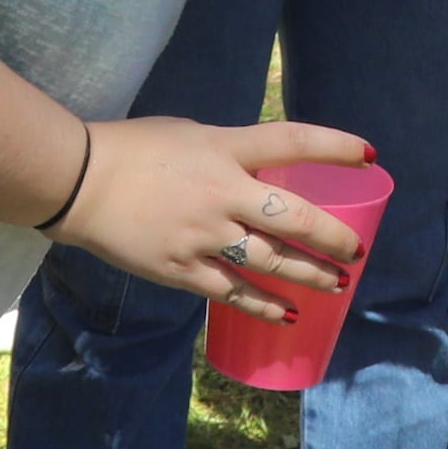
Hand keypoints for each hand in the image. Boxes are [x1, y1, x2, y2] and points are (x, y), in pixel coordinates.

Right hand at [57, 117, 376, 317]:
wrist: (77, 182)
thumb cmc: (132, 149)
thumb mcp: (191, 134)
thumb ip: (230, 152)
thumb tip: (264, 172)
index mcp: (223, 149)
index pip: (292, 141)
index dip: (335, 147)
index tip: (370, 155)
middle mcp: (222, 192)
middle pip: (293, 217)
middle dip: (333, 237)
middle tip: (357, 250)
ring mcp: (204, 235)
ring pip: (271, 262)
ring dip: (311, 275)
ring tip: (337, 284)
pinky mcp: (183, 270)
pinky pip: (234, 293)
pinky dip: (266, 306)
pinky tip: (289, 314)